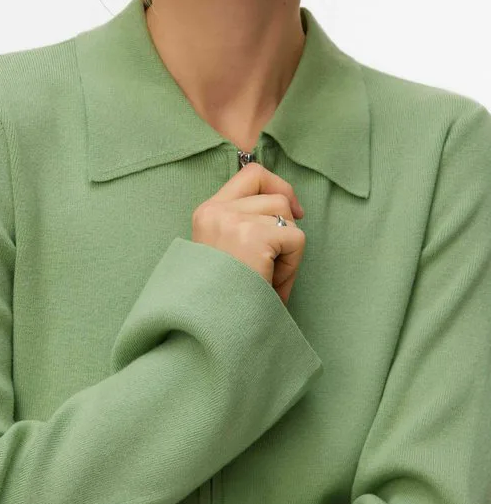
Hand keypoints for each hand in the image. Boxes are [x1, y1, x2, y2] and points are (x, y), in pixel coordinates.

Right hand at [192, 160, 306, 304]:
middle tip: (274, 265)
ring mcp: (233, 222)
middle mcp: (216, 211)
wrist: (211, 329)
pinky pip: (296, 239)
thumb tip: (290, 207)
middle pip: (276, 196)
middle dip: (285, 230)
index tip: (293, 213)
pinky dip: (291, 265)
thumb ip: (245, 225)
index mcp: (207, 213)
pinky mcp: (253, 237)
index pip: (252, 174)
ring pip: (287, 217)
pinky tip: (270, 284)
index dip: (278, 186)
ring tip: (267, 278)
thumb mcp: (226, 254)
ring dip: (287, 251)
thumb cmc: (224, 300)